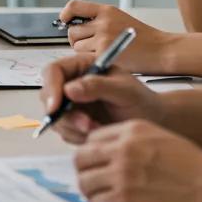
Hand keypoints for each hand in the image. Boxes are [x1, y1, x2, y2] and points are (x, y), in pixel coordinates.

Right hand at [39, 52, 163, 143]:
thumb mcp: (123, 90)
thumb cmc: (142, 101)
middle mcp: (72, 82)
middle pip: (49, 95)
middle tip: (87, 125)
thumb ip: (97, 86)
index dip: (51, 87)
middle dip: (64, 114)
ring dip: (73, 127)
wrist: (153, 122)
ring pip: (55, 116)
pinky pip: (64, 131)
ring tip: (99, 129)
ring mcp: (72, 103)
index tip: (56, 107)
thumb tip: (68, 89)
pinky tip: (97, 133)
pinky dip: (77, 136)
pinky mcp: (74, 121)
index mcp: (82, 65)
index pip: (54, 71)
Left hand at [57, 0, 174, 73]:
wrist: (164, 51)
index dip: (66, 14)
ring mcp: (103, 39)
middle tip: (89, 46)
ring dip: (84, 53)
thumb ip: (100, 21)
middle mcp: (103, 22)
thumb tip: (77, 26)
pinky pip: (86, 59)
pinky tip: (105, 62)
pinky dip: (92, 63)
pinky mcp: (105, 55)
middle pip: (72, 31)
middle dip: (77, 40)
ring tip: (101, 55)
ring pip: (77, 47)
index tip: (65, 20)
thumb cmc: (146, 39)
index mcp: (107, 11)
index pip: (74, 6)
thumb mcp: (121, 20)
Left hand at [75, 120, 201, 201]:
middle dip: (83, 168)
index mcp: (129, 130)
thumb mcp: (156, 135)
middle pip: (81, 158)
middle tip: (90, 176)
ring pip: (84, 181)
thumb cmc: (189, 163)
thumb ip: (127, 137)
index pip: (91, 138)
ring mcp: (122, 176)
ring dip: (88, 188)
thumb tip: (101, 146)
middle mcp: (122, 150)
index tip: (94, 160)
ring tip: (98, 192)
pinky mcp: (126, 201)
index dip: (90, 150)